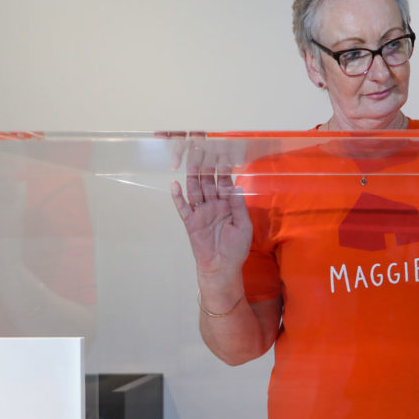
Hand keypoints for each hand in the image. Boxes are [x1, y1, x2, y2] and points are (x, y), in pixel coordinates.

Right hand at [168, 134, 251, 278]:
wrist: (222, 267)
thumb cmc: (236, 248)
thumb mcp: (243, 225)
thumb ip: (238, 206)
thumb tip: (237, 185)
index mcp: (228, 204)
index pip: (225, 182)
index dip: (224, 169)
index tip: (223, 153)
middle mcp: (213, 204)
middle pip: (208, 182)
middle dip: (206, 167)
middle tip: (203, 150)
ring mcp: (201, 212)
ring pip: (195, 190)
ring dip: (192, 176)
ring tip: (189, 161)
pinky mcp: (190, 221)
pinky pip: (182, 206)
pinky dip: (178, 196)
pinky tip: (174, 184)